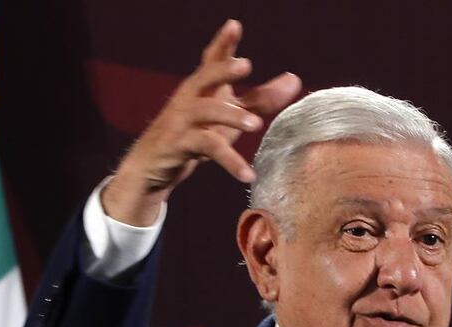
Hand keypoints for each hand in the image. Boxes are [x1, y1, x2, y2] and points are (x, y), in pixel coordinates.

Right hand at [102, 19, 301, 226]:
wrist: (156, 165)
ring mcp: (182, 119)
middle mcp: (190, 97)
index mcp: (203, 87)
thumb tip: (295, 79)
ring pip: (207, 112)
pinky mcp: (179, 144)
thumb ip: (262, 98)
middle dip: (223, 70)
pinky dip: (231, 162)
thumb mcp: (231, 115)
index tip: (235, 25)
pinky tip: (249, 175)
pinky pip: (208, 149)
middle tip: (245, 65)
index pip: (212, 59)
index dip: (223, 42)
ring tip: (257, 125)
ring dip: (232, 116)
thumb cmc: (198, 133)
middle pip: (205, 77)